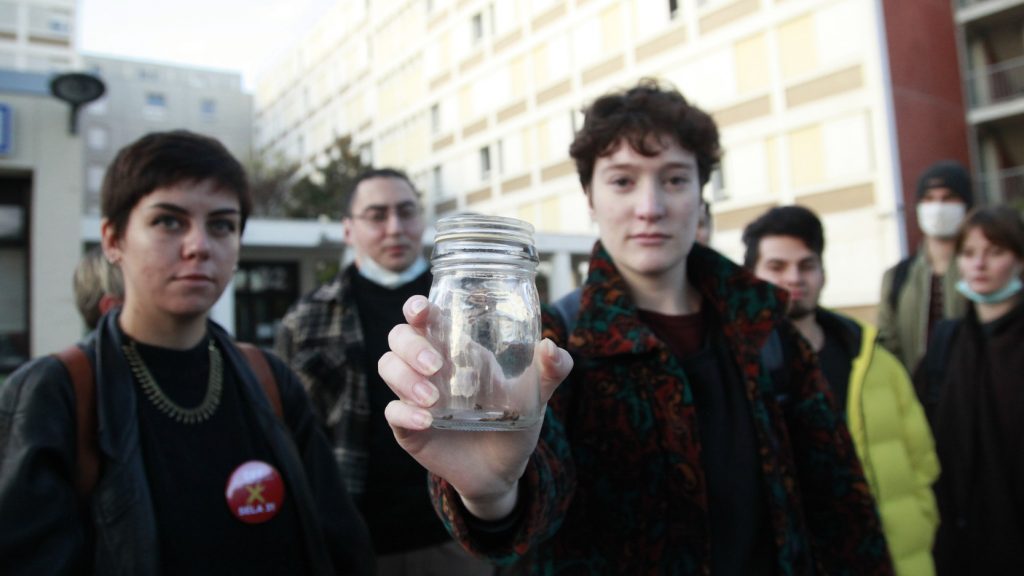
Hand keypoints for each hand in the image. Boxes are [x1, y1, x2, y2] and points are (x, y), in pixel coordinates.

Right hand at [379, 295, 572, 519]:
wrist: (503, 471)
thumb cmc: (515, 422)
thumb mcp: (536, 395)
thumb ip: (551, 370)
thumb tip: (551, 347)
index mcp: (455, 348)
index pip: (425, 317)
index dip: (416, 308)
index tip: (422, 310)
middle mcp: (429, 367)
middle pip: (399, 337)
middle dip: (411, 346)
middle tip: (436, 366)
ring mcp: (415, 396)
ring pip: (388, 367)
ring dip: (405, 378)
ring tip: (433, 398)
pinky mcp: (408, 427)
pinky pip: (392, 412)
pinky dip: (404, 413)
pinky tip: (426, 421)